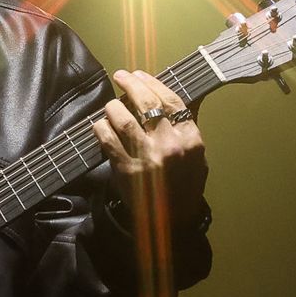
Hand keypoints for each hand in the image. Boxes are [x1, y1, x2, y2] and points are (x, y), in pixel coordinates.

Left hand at [91, 69, 208, 228]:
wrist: (171, 222)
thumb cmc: (184, 187)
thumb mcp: (196, 157)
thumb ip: (184, 129)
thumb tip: (167, 100)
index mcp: (190, 138)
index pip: (170, 100)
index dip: (153, 82)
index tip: (140, 74)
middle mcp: (169, 144)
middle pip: (146, 102)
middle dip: (131, 84)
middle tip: (121, 76)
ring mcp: (146, 156)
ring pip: (123, 117)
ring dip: (113, 106)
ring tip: (111, 105)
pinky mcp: (126, 168)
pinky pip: (107, 139)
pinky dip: (100, 127)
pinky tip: (100, 124)